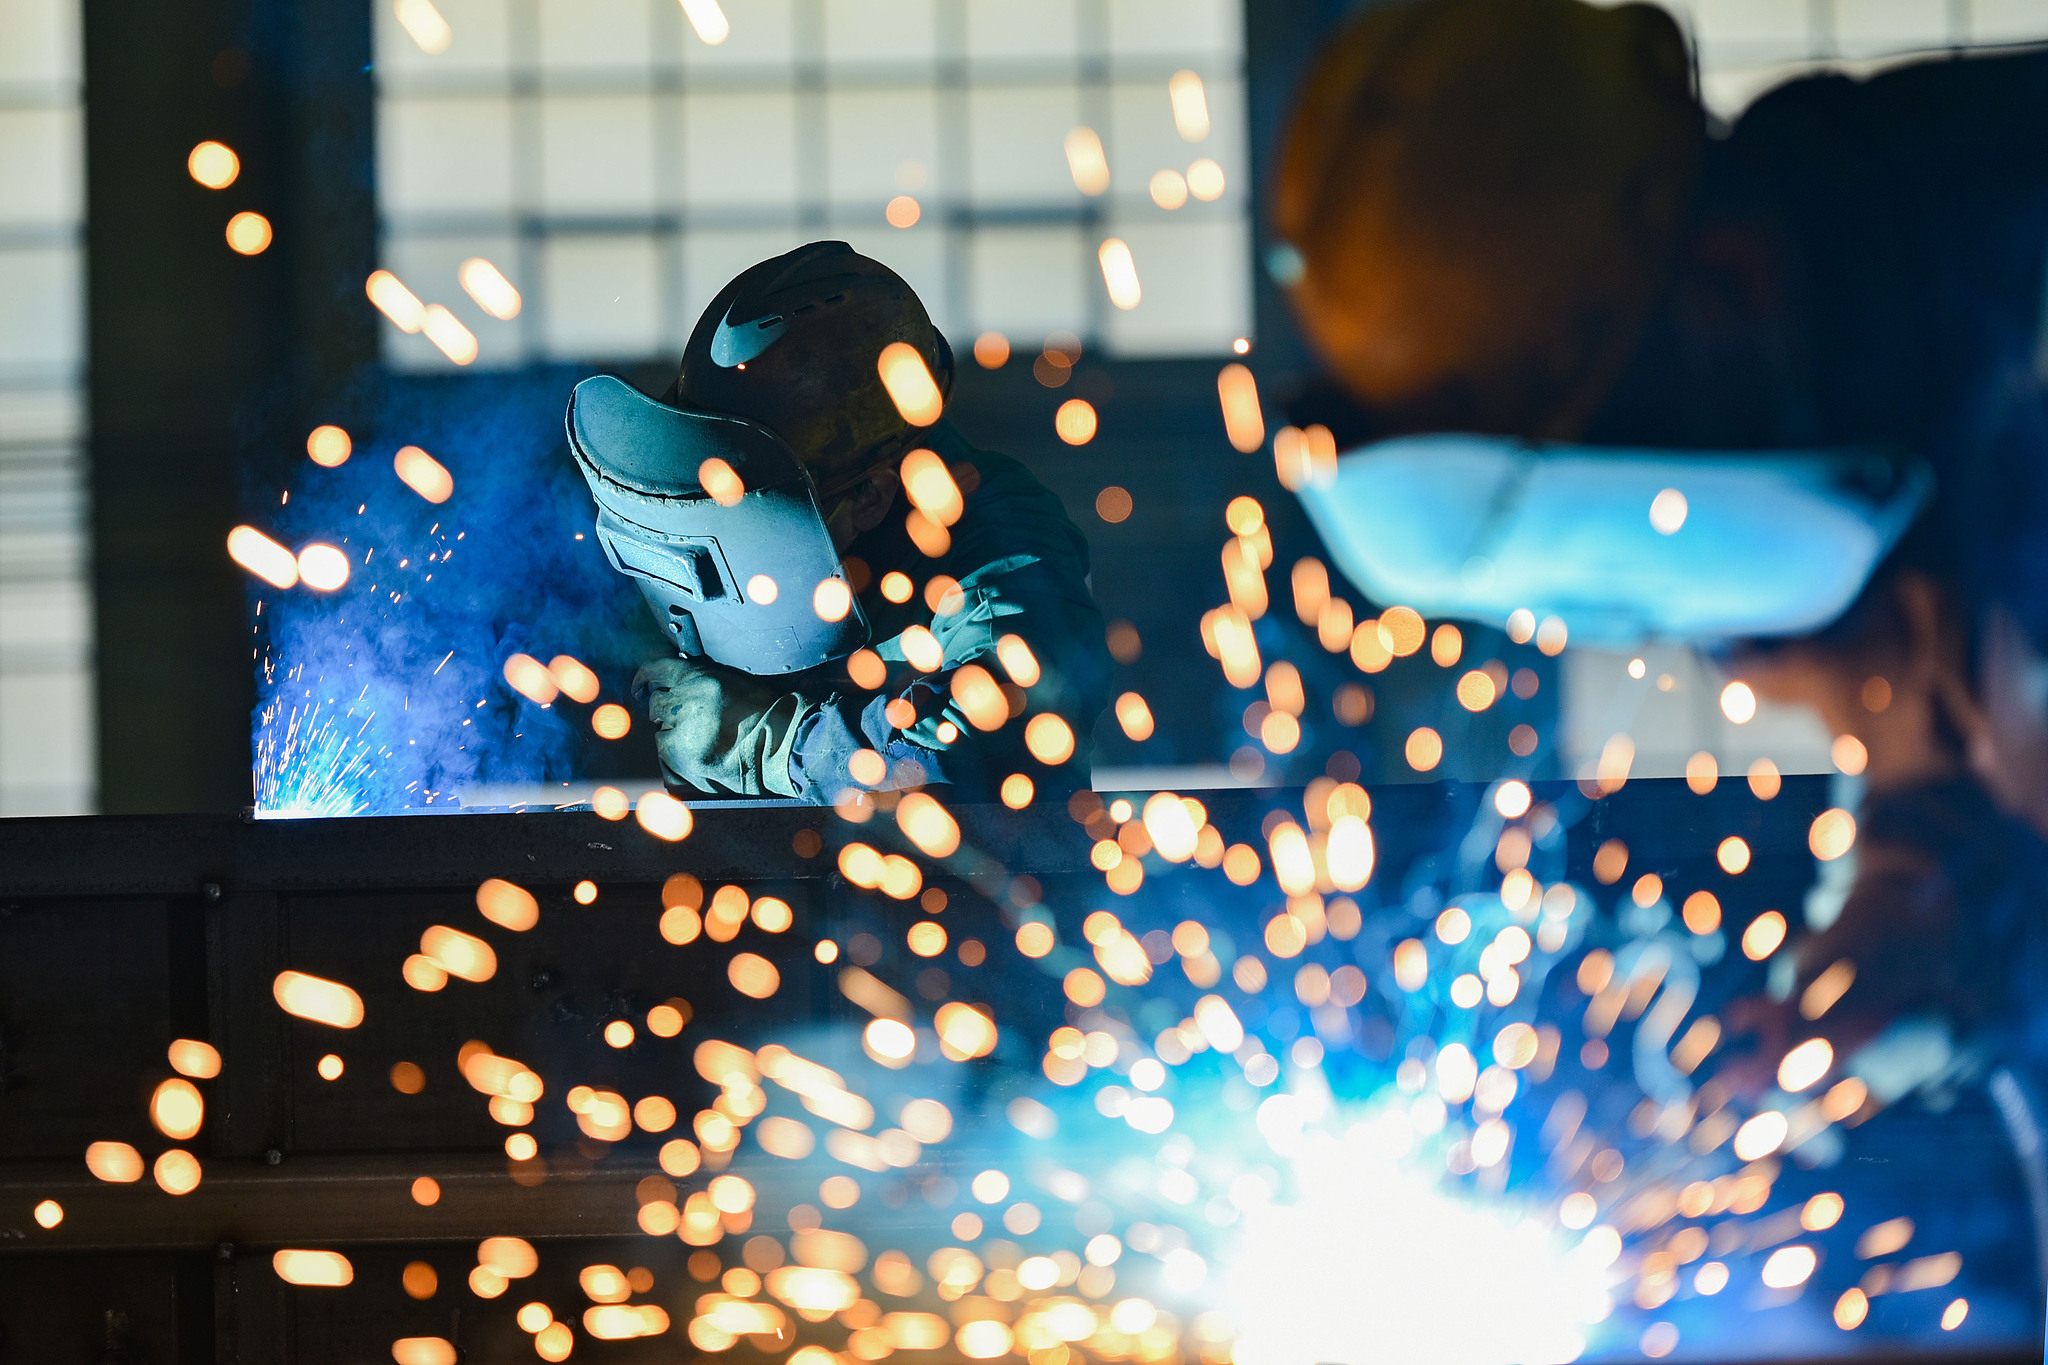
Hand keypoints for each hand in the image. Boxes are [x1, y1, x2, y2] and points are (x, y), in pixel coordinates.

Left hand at [633, 656, 810, 797]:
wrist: (784, 744)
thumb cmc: (764, 712)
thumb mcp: (731, 682)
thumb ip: (697, 681)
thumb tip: (669, 686)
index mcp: (700, 679)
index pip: (656, 671)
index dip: (644, 678)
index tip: (641, 686)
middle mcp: (687, 705)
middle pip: (656, 704)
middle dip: (666, 711)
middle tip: (687, 718)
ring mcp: (683, 737)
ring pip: (659, 733)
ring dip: (673, 735)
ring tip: (702, 740)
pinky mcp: (685, 763)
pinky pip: (666, 759)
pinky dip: (677, 758)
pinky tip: (698, 756)